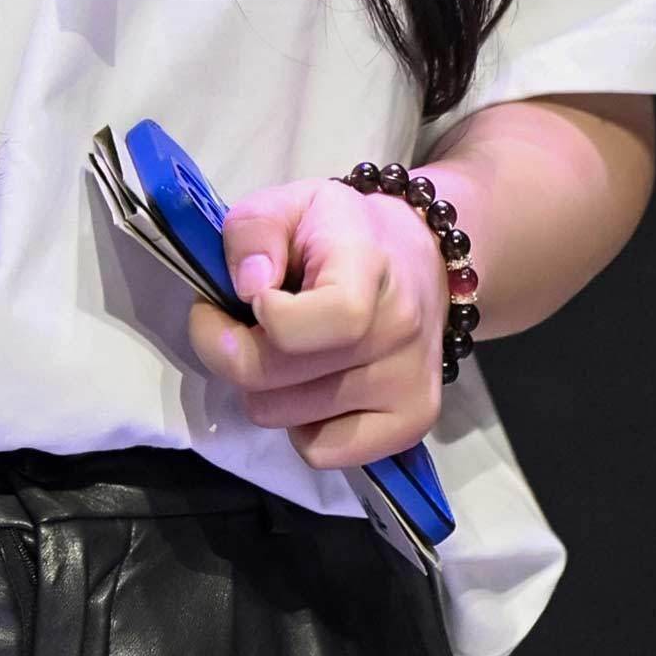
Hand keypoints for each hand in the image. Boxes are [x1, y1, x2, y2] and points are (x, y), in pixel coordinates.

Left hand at [184, 175, 447, 470]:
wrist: (423, 259)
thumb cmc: (341, 231)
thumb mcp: (290, 202)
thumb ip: (254, 229)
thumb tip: (248, 288)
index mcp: (367, 267)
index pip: (328, 318)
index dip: (267, 315)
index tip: (252, 295)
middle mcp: (398, 332)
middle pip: (275, 378)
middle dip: (232, 351)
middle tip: (238, 324)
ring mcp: (409, 385)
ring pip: (284, 419)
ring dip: (265, 388)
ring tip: (284, 351)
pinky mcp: (411, 426)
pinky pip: (321, 452)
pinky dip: (301, 426)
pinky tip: (312, 386)